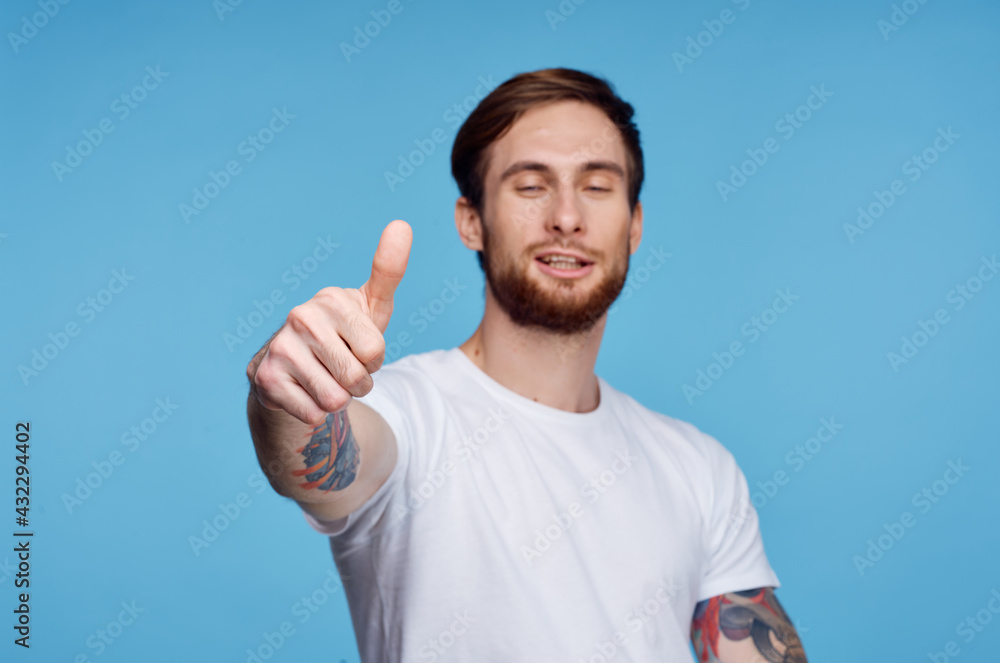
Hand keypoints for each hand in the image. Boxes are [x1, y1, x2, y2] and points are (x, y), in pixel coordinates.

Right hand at [248, 219, 411, 424]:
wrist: (291, 370)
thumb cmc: (342, 336)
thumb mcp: (370, 307)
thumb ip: (388, 271)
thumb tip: (402, 224)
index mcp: (331, 299)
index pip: (375, 351)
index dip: (374, 361)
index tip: (359, 349)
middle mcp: (301, 317)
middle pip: (356, 378)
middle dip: (358, 384)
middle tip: (342, 369)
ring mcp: (280, 347)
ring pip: (335, 400)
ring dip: (338, 400)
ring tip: (325, 380)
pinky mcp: (265, 378)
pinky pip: (313, 414)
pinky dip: (315, 413)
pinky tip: (303, 392)